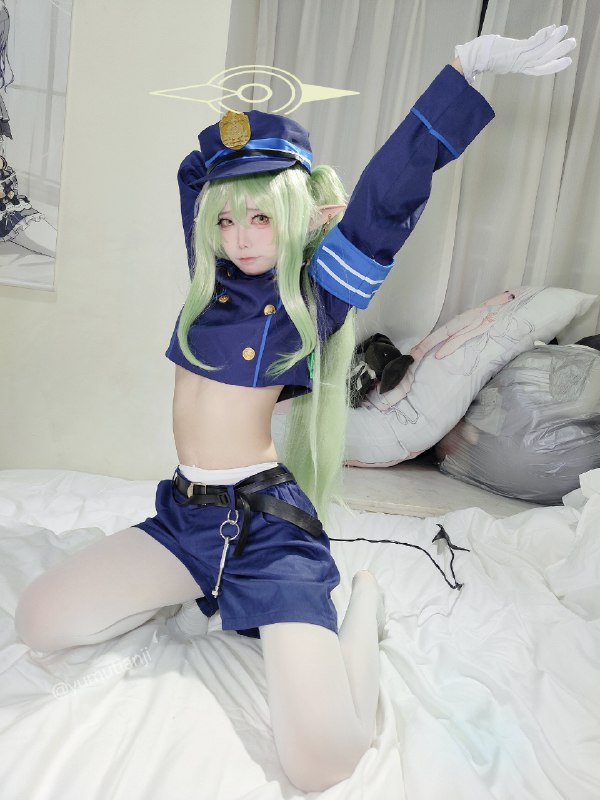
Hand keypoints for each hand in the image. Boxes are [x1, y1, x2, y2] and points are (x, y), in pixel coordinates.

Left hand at [455, 24, 575, 83]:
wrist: (473, 60)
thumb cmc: (483, 57)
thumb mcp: (500, 58)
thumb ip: (509, 57)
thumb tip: (508, 54)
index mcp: (517, 66)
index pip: (538, 67)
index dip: (552, 65)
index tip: (564, 61)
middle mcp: (520, 64)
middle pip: (544, 60)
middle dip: (559, 52)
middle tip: (572, 44)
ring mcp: (519, 57)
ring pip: (542, 51)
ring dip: (555, 41)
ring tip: (566, 33)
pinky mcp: (516, 50)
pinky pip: (533, 43)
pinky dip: (543, 36)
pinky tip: (552, 29)